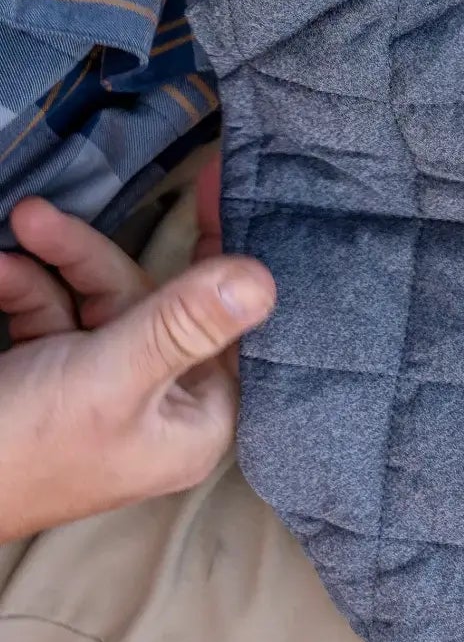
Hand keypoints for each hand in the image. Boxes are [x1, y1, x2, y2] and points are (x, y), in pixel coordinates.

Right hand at [0, 198, 274, 541]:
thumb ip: (183, 324)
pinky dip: (23, 290)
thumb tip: (261, 280)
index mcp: (195, 420)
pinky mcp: (50, 380)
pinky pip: (50, 318)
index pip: (229, 326)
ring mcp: (102, 393)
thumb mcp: (112, 375)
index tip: (217, 191)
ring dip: (51, 266)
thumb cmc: (21, 450)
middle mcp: (158, 406)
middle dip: (91, 259)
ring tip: (15, 231)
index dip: (221, 257)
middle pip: (150, 304)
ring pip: (94, 303)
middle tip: (39, 218)